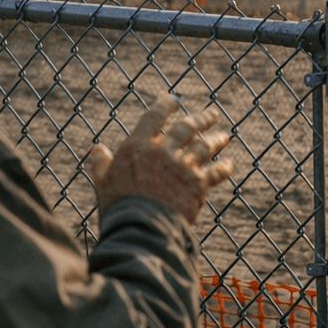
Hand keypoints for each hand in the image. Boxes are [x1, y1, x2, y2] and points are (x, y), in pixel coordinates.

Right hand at [86, 98, 233, 225]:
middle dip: (201, 119)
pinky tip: (229, 165)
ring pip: (204, 146)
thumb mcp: (103, 183)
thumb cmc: (118, 207)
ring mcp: (182, 166)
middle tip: (213, 114)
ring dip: (216, 140)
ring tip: (224, 137)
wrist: (140, 227)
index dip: (165, 106)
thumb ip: (101, 164)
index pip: (153, 117)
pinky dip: (223, 168)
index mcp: (137, 146)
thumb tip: (98, 149)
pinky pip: (215, 172)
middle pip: (186, 128)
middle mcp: (162, 151)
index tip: (174, 99)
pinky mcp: (197, 184)